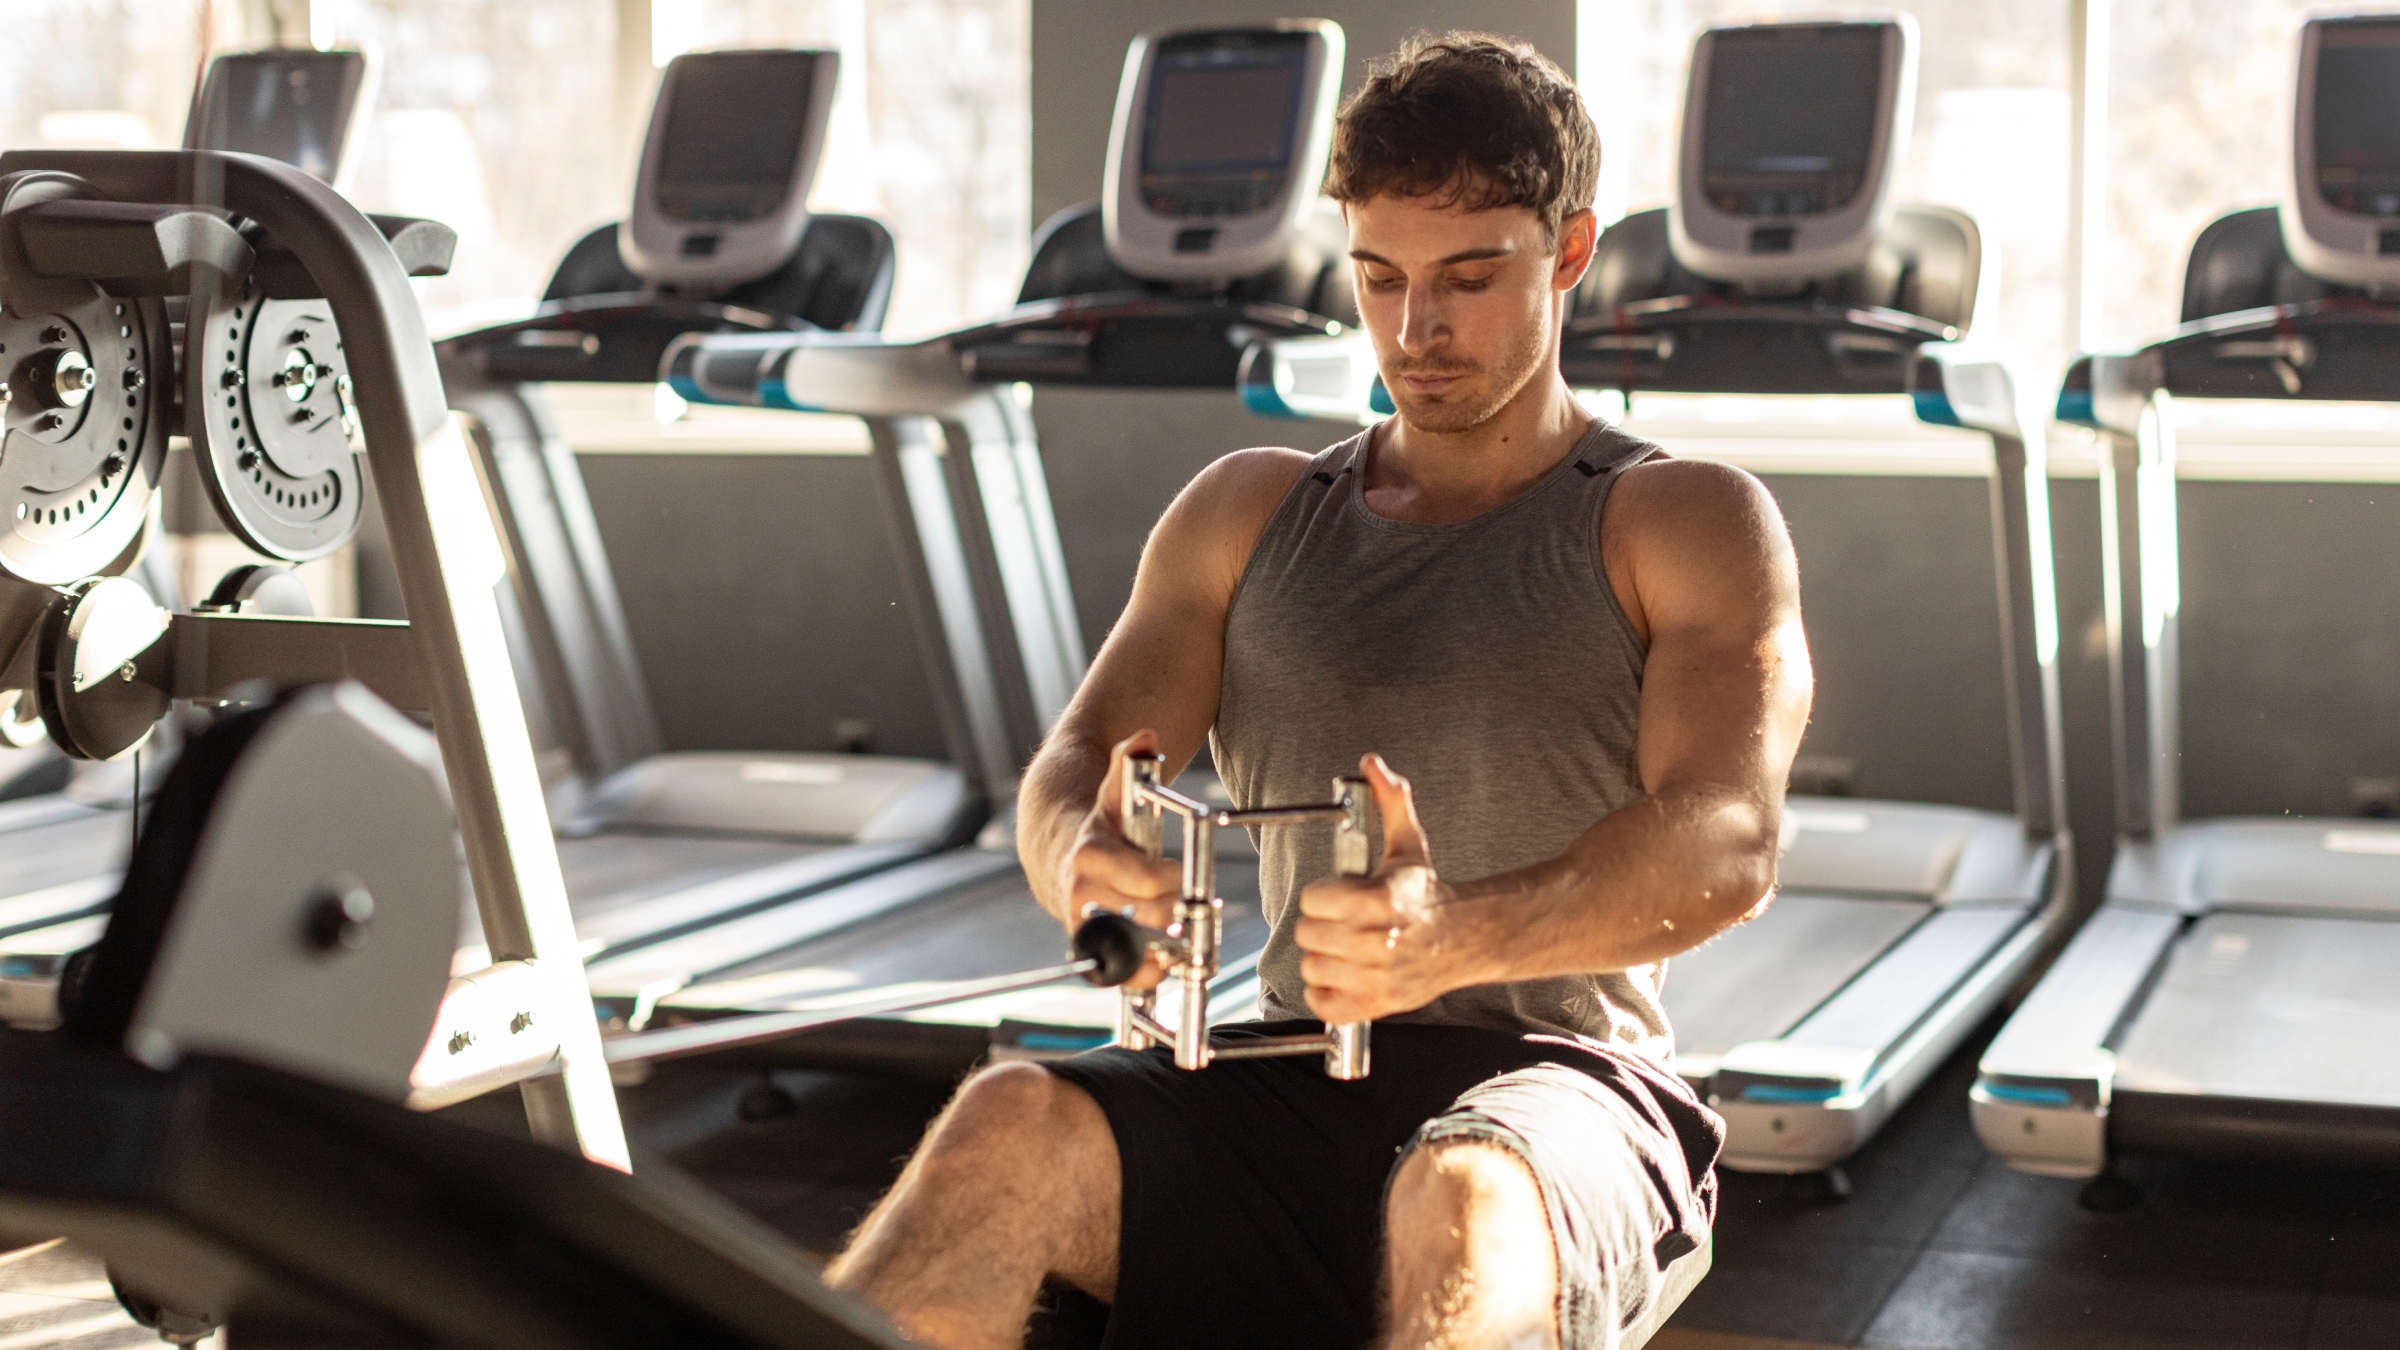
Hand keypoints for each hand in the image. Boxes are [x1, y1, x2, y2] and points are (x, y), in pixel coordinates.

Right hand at [1059, 730, 1182, 989]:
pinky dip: (1143, 975)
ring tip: (1183, 944)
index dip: (1168, 877)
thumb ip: (1129, 763)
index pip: (1145, 878)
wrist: (1054, 851)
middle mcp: (1080, 894)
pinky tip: (1163, 966)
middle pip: (1146, 917)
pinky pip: (1117, 973)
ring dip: (1162, 951)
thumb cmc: (1097, 823)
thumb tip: (1145, 736)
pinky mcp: (1088, 947)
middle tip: (1186, 905)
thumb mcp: (1113, 792)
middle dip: (1174, 912)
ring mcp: (1082, 923)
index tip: (1176, 872)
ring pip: (1131, 951)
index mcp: (1089, 855)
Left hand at [1295, 754, 1469, 1023]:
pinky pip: (1323, 1004)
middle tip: (1344, 920)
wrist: (1468, 939)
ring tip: (1347, 945)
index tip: (1341, 894)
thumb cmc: (1428, 894)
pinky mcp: (1377, 1005)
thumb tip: (1372, 763)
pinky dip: (1326, 992)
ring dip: (1324, 957)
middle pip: (1308, 934)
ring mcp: (1378, 978)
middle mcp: (1378, 943)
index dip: (1324, 894)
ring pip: (1312, 968)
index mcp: (1381, 901)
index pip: (1314, 899)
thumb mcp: (1408, 845)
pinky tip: (1344, 973)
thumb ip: (1390, 802)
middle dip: (1322, 923)